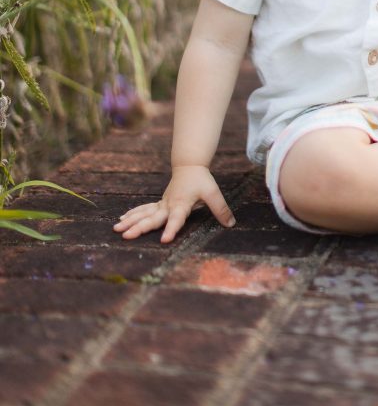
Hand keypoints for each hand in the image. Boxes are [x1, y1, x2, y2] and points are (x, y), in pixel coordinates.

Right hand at [113, 165, 234, 242]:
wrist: (189, 165)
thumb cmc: (201, 180)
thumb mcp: (213, 193)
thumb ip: (221, 209)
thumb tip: (231, 224)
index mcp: (181, 204)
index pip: (176, 219)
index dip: (171, 229)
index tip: (165, 240)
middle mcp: (168, 205)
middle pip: (153, 218)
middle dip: (139, 227)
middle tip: (126, 235)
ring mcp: (162, 204)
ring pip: (144, 214)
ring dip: (131, 221)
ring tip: (117, 229)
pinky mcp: (159, 203)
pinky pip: (144, 210)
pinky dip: (132, 214)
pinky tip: (121, 220)